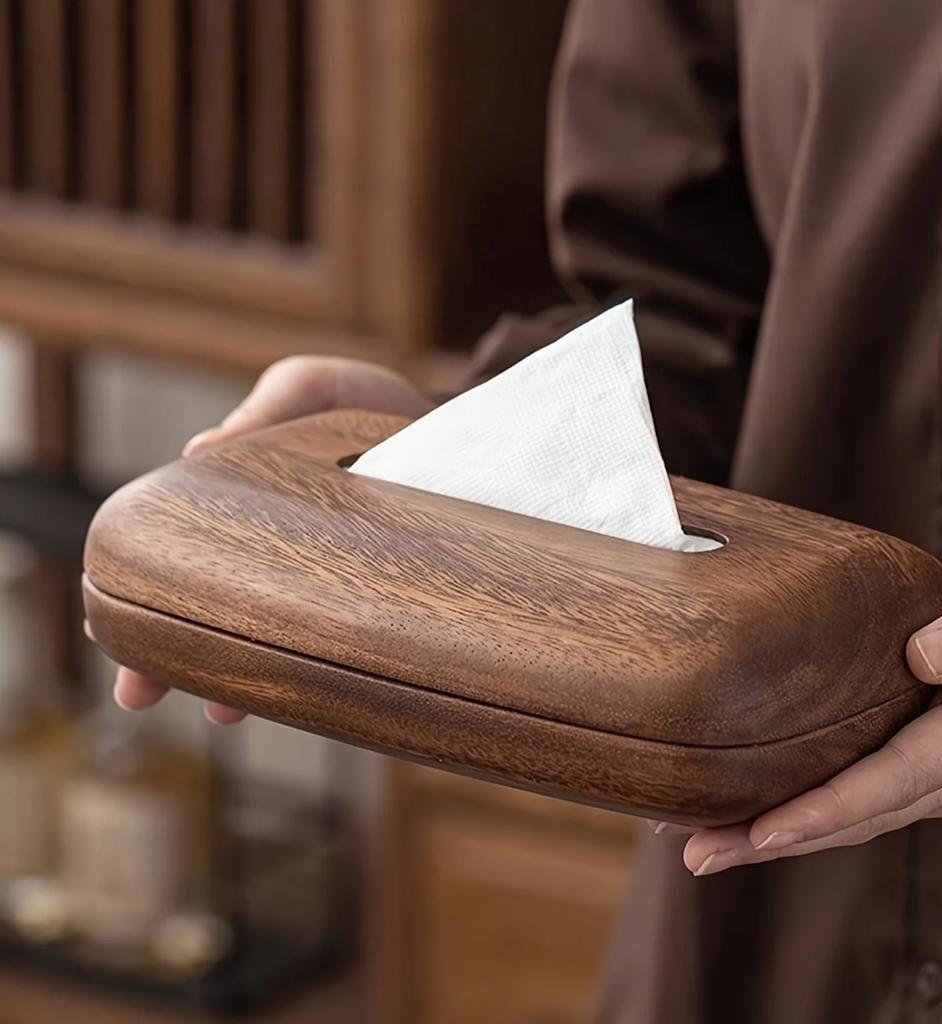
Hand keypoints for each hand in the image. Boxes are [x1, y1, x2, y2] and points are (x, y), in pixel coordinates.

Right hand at [97, 355, 434, 724]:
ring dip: (231, 674)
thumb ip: (272, 408)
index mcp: (249, 502)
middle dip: (165, 651)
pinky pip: (330, 652)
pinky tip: (299, 703)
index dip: (137, 589)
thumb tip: (200, 451)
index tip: (106, 627)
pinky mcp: (373, 614)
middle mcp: (278, 556)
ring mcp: (324, 590)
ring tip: (217, 709)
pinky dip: (307, 676)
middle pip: (206, 607)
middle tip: (136, 693)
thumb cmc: (381, 411)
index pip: (178, 553)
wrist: (473, 441)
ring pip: (262, 640)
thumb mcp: (322, 391)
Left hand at [651, 582, 941, 875]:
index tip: (759, 833)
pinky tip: (764, 810)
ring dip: (781, 834)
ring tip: (706, 838)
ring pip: (857, 818)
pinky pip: (867, 801)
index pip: (889, 784)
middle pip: (856, 819)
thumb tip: (921, 654)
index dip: (822, 813)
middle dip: (772, 841)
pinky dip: (812, 813)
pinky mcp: (940, 771)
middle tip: (697, 853)